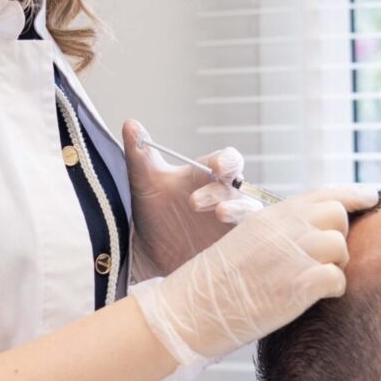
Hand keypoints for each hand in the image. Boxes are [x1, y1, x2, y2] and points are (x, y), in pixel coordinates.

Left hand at [124, 120, 261, 279]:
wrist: (151, 256)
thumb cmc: (155, 212)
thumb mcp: (144, 184)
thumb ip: (139, 155)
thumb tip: (130, 124)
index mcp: (208, 177)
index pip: (228, 161)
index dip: (228, 161)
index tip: (217, 166)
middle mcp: (226, 198)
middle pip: (238, 189)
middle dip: (219, 192)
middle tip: (193, 201)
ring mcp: (233, 225)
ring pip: (250, 215)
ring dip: (239, 212)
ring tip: (220, 213)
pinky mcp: (233, 249)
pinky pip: (248, 243)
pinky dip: (243, 241)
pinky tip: (227, 244)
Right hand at [129, 185, 380, 365]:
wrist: (195, 307)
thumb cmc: (219, 280)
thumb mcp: (248, 240)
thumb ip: (280, 230)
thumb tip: (314, 229)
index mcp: (272, 215)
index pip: (323, 193)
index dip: (352, 194)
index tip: (372, 195)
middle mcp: (284, 228)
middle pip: (337, 215)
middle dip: (338, 235)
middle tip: (324, 256)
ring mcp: (292, 254)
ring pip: (339, 246)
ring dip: (335, 265)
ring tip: (313, 280)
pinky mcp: (299, 284)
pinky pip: (337, 278)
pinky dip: (333, 289)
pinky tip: (317, 296)